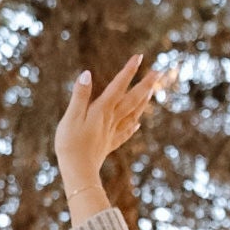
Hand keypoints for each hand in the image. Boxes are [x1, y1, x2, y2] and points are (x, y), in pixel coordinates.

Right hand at [54, 55, 169, 222]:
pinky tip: (138, 123)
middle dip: (146, 84)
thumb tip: (87, 74)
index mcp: (102, 110)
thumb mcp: (71, 117)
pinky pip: (125, 132)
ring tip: (152, 92)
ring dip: (144, 101)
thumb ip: (80, 95)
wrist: (78, 172)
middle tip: (159, 72)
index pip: (118, 86)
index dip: (129, 71)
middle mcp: (111, 119)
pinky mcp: (109, 144)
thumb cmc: (70, 144)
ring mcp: (112, 133)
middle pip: (133, 99)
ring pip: (133, 114)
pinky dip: (133, 125)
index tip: (139, 57)